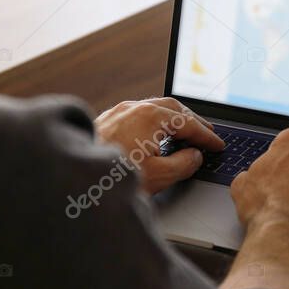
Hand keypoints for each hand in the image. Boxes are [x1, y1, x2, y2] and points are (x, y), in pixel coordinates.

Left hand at [95, 97, 223, 193]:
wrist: (71, 180)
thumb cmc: (110, 177)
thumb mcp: (159, 176)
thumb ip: (184, 164)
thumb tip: (194, 156)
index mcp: (151, 116)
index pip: (189, 124)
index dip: (206, 136)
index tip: (217, 145)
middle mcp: (135, 108)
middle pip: (173, 108)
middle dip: (192, 121)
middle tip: (206, 133)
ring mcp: (118, 112)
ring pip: (153, 108)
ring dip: (173, 119)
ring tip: (183, 132)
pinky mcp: (106, 120)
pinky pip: (137, 114)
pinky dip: (154, 121)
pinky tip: (153, 133)